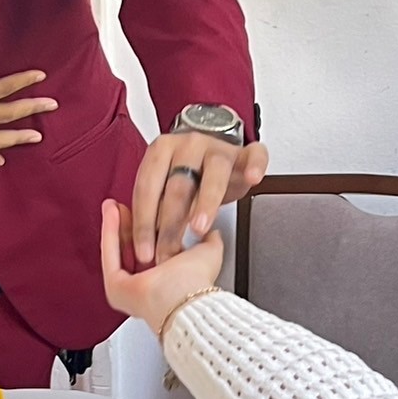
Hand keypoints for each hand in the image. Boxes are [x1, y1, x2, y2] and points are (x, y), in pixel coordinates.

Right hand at [100, 200, 223, 334]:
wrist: (185, 297)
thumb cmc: (195, 282)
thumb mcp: (208, 252)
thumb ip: (209, 241)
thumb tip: (213, 232)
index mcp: (165, 280)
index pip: (150, 247)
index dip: (146, 225)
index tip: (145, 207)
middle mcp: (144, 286)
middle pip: (130, 247)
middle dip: (125, 222)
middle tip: (122, 203)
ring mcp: (127, 288)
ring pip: (117, 250)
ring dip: (113, 225)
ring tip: (112, 204)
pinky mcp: (115, 286)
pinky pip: (109, 254)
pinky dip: (109, 231)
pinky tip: (111, 213)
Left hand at [131, 132, 268, 263]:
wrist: (213, 150)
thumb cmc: (187, 174)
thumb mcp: (163, 186)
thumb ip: (153, 207)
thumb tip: (142, 246)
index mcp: (161, 150)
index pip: (147, 188)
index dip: (144, 222)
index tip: (144, 251)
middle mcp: (189, 145)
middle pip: (178, 186)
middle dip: (171, 225)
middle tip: (168, 253)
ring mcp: (219, 148)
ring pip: (213, 175)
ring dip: (206, 203)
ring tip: (199, 228)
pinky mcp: (246, 153)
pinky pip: (254, 156)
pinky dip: (255, 167)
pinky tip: (253, 179)